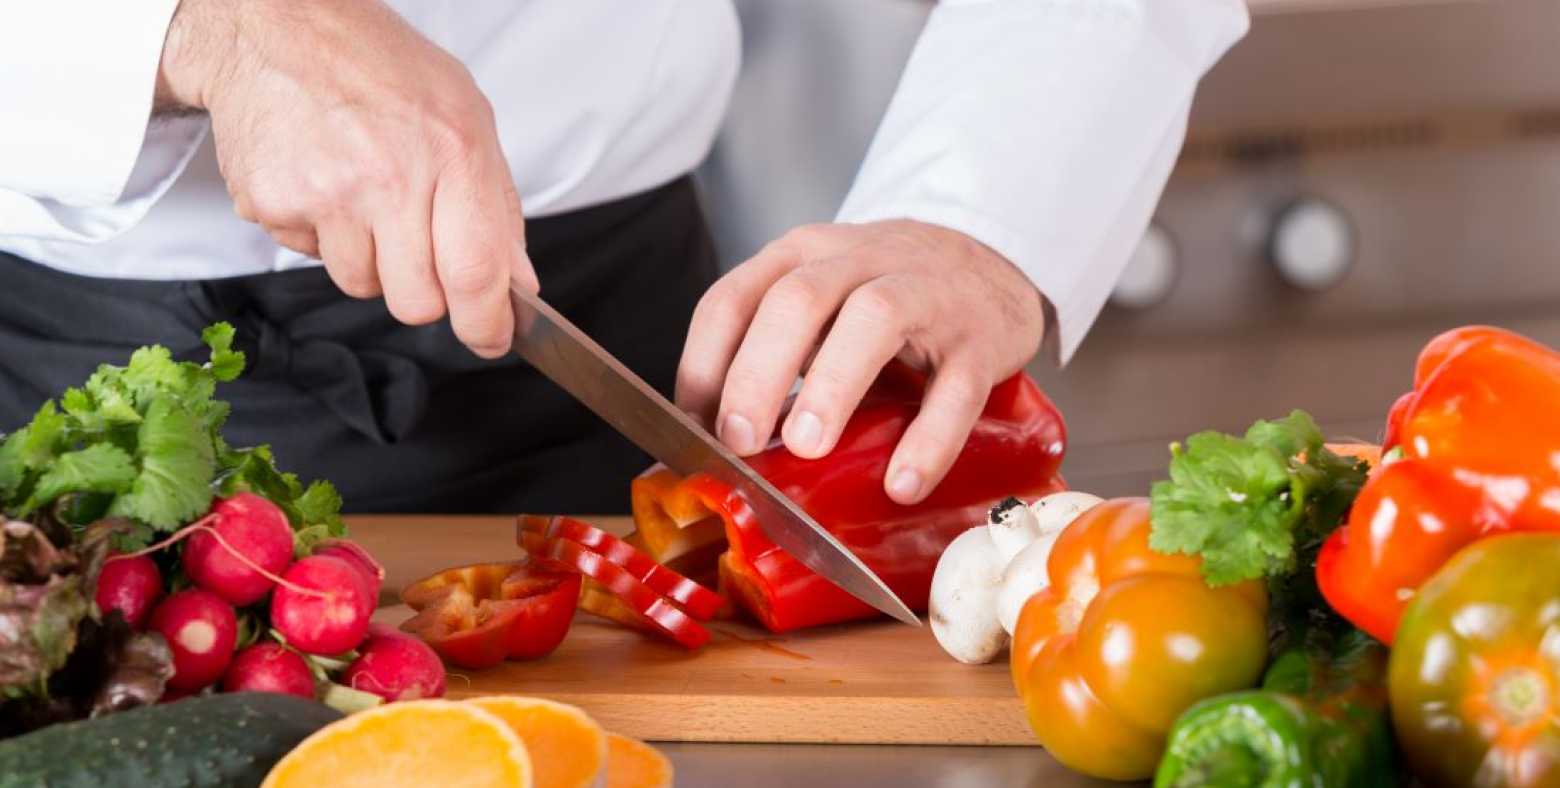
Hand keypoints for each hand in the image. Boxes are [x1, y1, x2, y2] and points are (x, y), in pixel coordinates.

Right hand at [156, 0, 536, 356]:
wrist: (280, 26)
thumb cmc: (381, 68)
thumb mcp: (467, 117)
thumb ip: (498, 205)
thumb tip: (518, 282)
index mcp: (452, 154)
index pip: (478, 274)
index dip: (488, 324)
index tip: (492, 337)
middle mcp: (390, 179)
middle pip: (417, 303)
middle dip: (427, 295)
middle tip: (420, 251)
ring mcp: (326, 194)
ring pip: (361, 286)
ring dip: (371, 262)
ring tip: (366, 199)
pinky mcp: (273, 203)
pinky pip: (309, 256)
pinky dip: (320, 234)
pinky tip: (324, 182)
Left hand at [676, 220, 1044, 503]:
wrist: (990, 265)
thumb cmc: (885, 301)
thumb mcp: (820, 309)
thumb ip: (775, 359)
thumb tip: (719, 447)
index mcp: (802, 257)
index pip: (732, 298)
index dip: (705, 364)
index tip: (697, 427)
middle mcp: (859, 262)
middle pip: (797, 299)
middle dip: (758, 372)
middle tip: (741, 440)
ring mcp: (927, 294)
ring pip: (875, 318)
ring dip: (833, 385)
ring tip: (808, 447)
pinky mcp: (980, 339)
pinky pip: (956, 386)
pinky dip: (929, 437)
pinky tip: (902, 482)